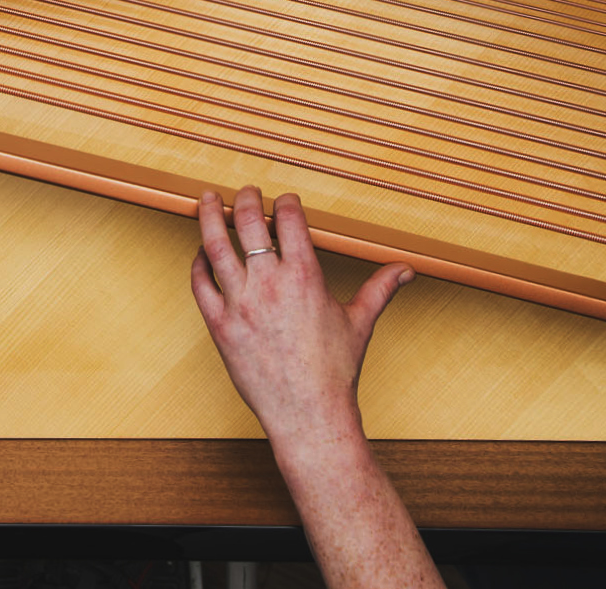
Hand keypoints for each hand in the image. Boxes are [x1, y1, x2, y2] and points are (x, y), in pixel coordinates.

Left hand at [190, 187, 412, 448]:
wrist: (309, 415)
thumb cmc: (335, 371)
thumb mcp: (360, 323)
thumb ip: (380, 288)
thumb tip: (407, 269)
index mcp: (305, 277)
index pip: (289, 219)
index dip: (286, 202)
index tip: (285, 200)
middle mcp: (269, 284)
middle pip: (248, 222)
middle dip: (246, 199)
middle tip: (246, 191)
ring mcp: (240, 304)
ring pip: (215, 245)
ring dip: (209, 216)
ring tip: (206, 199)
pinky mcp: (220, 326)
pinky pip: (200, 284)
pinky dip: (198, 262)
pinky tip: (201, 253)